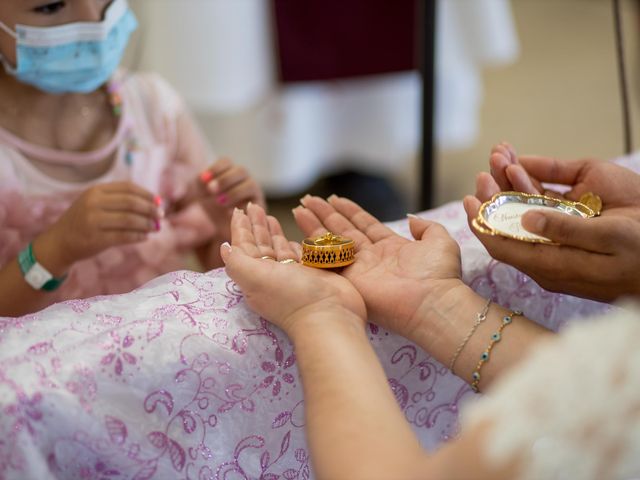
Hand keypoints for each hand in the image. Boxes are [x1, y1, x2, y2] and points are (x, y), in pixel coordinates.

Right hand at [44, 182, 160, 268]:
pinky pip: (124, 236)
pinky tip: (145, 237)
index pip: (128, 187)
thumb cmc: (85, 222)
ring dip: (147, 224)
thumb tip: (156, 204)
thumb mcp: (96, 203)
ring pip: (129, 219)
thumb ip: (120, 201)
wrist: (60, 242)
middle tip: (161, 216)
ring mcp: (93, 221)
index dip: (147, 194)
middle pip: (131, 202)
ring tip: (155, 228)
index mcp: (95, 191)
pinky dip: (138, 236)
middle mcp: (93, 203)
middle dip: (150, 209)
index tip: (159, 202)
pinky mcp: (95, 239)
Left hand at [198, 157, 265, 222]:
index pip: (226, 162)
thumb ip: (201, 183)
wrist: (223, 226)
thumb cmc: (212, 205)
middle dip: (225, 179)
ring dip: (234, 192)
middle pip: (241, 170)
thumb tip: (205, 180)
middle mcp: (245, 179)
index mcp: (231, 171)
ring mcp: (255, 193)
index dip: (215, 168)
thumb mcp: (202, 193)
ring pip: (250, 185)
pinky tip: (229, 213)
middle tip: (211, 189)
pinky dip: (242, 207)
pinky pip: (255, 204)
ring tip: (220, 202)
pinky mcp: (260, 207)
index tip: (203, 179)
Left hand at [221, 204, 365, 334]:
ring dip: (272, 231)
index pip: (243, 247)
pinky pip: (298, 253)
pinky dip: (292, 241)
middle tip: (254, 205)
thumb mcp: (254, 278)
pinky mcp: (311, 272)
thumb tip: (224, 247)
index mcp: (254, 277)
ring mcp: (292, 274)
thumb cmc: (290, 295)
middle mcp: (271, 276)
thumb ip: (236, 261)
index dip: (240, 228)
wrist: (329, 314)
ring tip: (268, 215)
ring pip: (278, 247)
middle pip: (260, 244)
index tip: (238, 210)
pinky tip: (290, 234)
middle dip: (256, 225)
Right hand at [293, 195, 465, 337]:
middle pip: (342, 231)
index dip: (348, 211)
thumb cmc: (439, 274)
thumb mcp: (440, 241)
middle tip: (307, 201)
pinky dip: (314, 250)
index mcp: (391, 247)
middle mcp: (371, 257)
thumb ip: (426, 228)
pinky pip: (329, 263)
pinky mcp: (350, 282)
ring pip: (332, 243)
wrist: (433, 302)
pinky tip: (299, 235)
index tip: (334, 198)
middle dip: (325, 215)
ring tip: (299, 209)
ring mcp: (359, 270)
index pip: (364, 224)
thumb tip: (412, 218)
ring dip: (314, 226)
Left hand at [465, 143, 639, 300]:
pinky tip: (520, 163)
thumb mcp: (609, 239)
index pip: (504, 247)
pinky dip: (530, 182)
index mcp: (551, 264)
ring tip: (499, 157)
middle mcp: (548, 253)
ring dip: (510, 184)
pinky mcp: (572, 224)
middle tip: (483, 173)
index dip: (482, 224)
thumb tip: (526, 220)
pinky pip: (543, 204)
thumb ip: (566, 231)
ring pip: (524, 212)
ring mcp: (559, 238)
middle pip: (509, 226)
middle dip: (493, 197)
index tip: (468, 201)